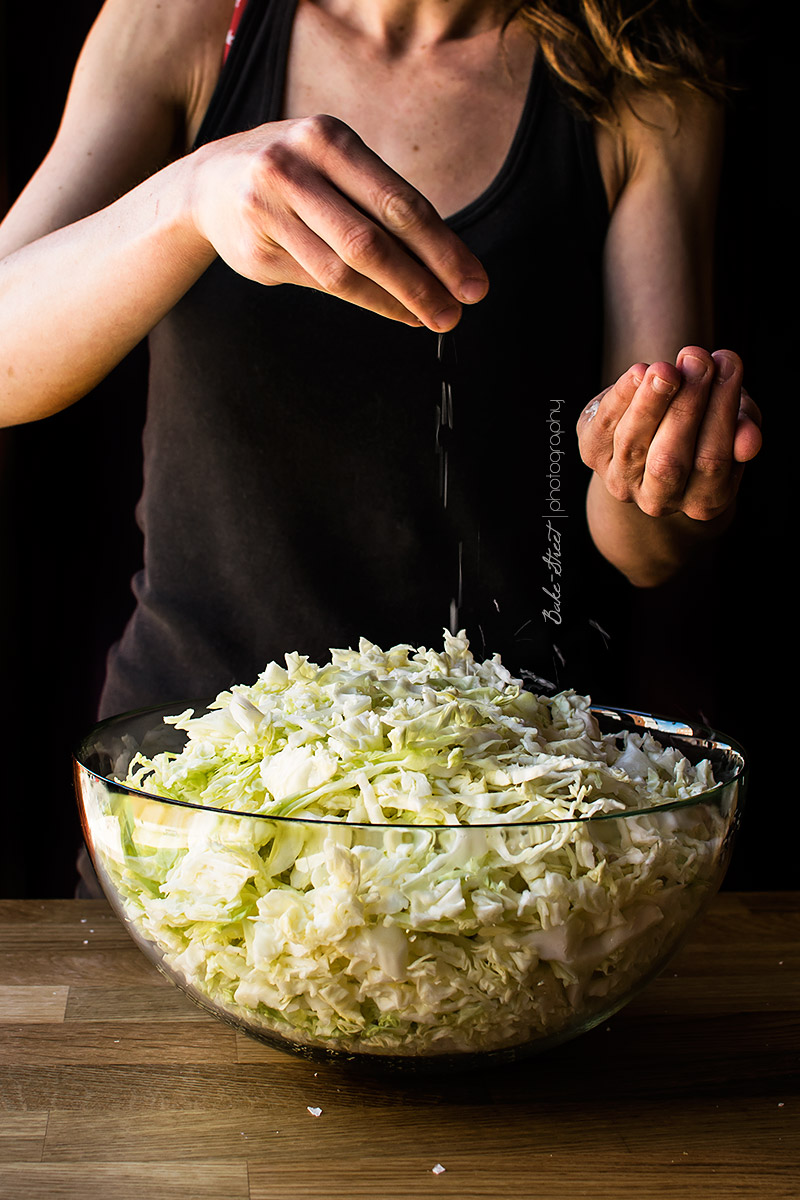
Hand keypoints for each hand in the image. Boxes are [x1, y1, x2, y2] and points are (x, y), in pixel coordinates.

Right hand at [190, 114, 487, 330]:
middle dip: (422, 281)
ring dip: (396, 299)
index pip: (397, 201)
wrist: (209, 185)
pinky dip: (367, 302)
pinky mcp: (256, 248)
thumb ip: (380, 205)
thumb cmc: (294, 177)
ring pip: (345, 268)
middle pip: (372, 238)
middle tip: (457, 312)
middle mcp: (294, 166)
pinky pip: (322, 282)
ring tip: (430, 317)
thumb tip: (447, 263)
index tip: (473, 282)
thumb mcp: (334, 167)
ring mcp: (269, 208)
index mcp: (328, 138)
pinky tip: (395, 311)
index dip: (441, 247)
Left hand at [577, 347, 761, 520]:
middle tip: (698, 360)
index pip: (713, 461)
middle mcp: (658, 500)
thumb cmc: (704, 425)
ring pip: (633, 444)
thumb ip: (744, 428)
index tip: (728, 363)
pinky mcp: (592, 454)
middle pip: (670, 460)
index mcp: (703, 500)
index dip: (721, 412)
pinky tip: (640, 371)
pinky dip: (621, 397)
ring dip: (651, 401)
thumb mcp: (733, 422)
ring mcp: (621, 481)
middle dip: (686, 406)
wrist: (655, 436)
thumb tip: (749, 438)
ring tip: (668, 367)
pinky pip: (605, 425)